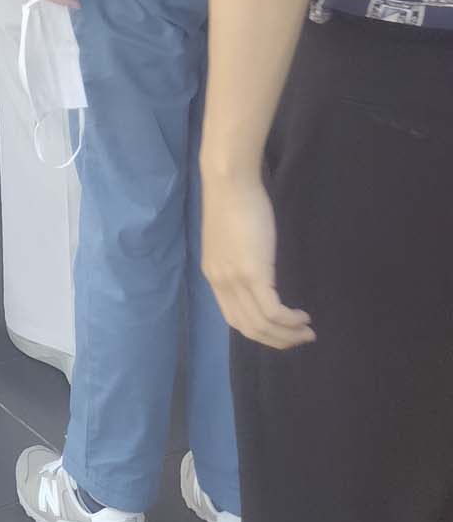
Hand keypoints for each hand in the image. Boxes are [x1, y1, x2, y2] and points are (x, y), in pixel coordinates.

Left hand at [203, 173, 314, 349]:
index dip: (260, 331)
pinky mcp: (251, 273)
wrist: (229, 181)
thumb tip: (261, 275)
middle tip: (301, 337)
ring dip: (287, 334)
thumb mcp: (232, 240)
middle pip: (248, 328)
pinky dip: (289, 320)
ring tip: (307, 331)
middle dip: (277, 340)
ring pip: (261, 325)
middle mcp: (221, 283)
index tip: (282, 332)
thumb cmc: (234, 202)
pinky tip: (302, 316)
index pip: (234, 318)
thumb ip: (241, 262)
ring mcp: (234, 280)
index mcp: (214, 276)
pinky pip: (272, 311)